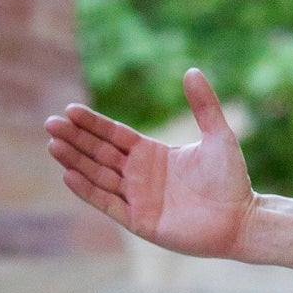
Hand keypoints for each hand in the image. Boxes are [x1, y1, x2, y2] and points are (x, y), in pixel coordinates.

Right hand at [43, 68, 253, 254]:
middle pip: (100, 153)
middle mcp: (140, 175)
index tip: (70, 110)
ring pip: (98, 176)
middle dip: (75, 139)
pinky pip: (108, 204)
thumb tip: (192, 70)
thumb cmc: (231, 179)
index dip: (92, 124)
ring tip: (53, 145)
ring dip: (75, 161)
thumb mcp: (218, 136)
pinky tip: (69, 175)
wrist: (241, 219)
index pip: (114, 136)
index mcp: (152, 154)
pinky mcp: (139, 221)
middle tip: (50, 123)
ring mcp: (137, 198)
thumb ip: (204, 105)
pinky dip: (88, 191)